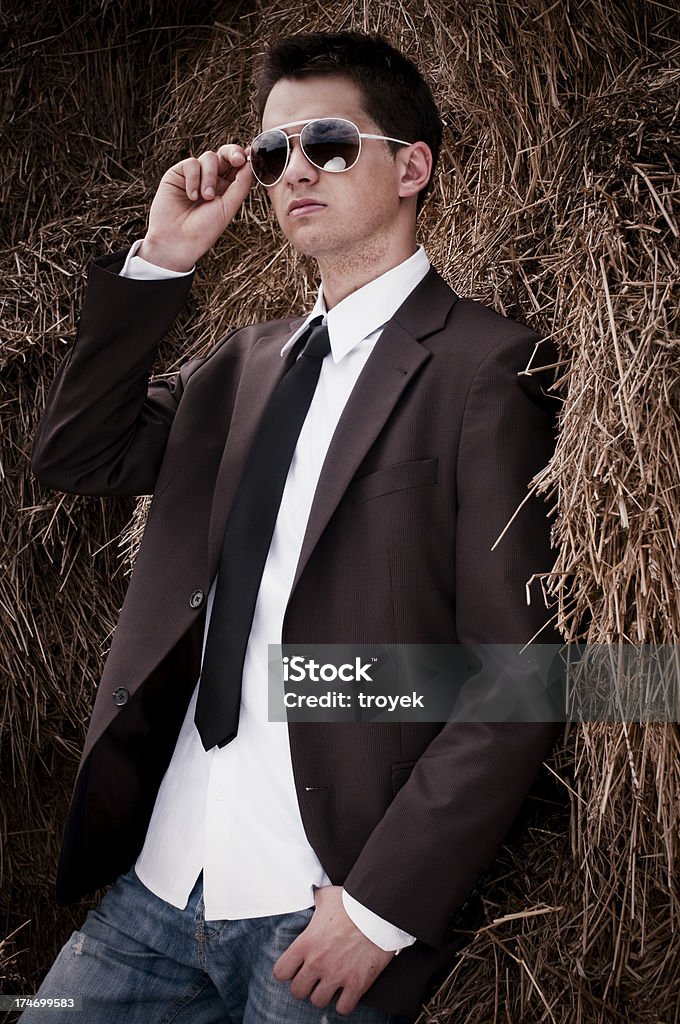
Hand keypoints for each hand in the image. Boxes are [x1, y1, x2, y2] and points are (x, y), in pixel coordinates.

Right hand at [138, 144, 253, 271]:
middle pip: (225, 155)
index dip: (245, 159)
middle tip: (238, 159)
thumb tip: (252, 163)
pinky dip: (193, 179)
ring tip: (206, 197)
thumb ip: (240, 185)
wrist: (177, 242)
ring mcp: (195, 176)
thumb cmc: (204, 230)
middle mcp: (212, 180)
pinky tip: (191, 196)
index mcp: (227, 189)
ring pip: (209, 157)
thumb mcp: (228, 208)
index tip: (252, 156)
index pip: (238, 167)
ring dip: (209, 176)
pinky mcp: (177, 174)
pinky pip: (191, 164)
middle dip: (232, 153)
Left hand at [273, 886, 394, 1015]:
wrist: (379, 911)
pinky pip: (343, 1008)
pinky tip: (347, 993)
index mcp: (306, 943)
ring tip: (330, 985)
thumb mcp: (328, 896)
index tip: (296, 968)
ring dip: (323, 995)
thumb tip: (312, 891)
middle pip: (297, 992)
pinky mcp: (356, 984)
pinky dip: (344, 1003)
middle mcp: (317, 962)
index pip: (280, 972)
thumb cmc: (352, 902)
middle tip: (314, 978)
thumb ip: (316, 899)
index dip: (287, 971)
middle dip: (305, 986)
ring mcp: (337, 975)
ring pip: (318, 1002)